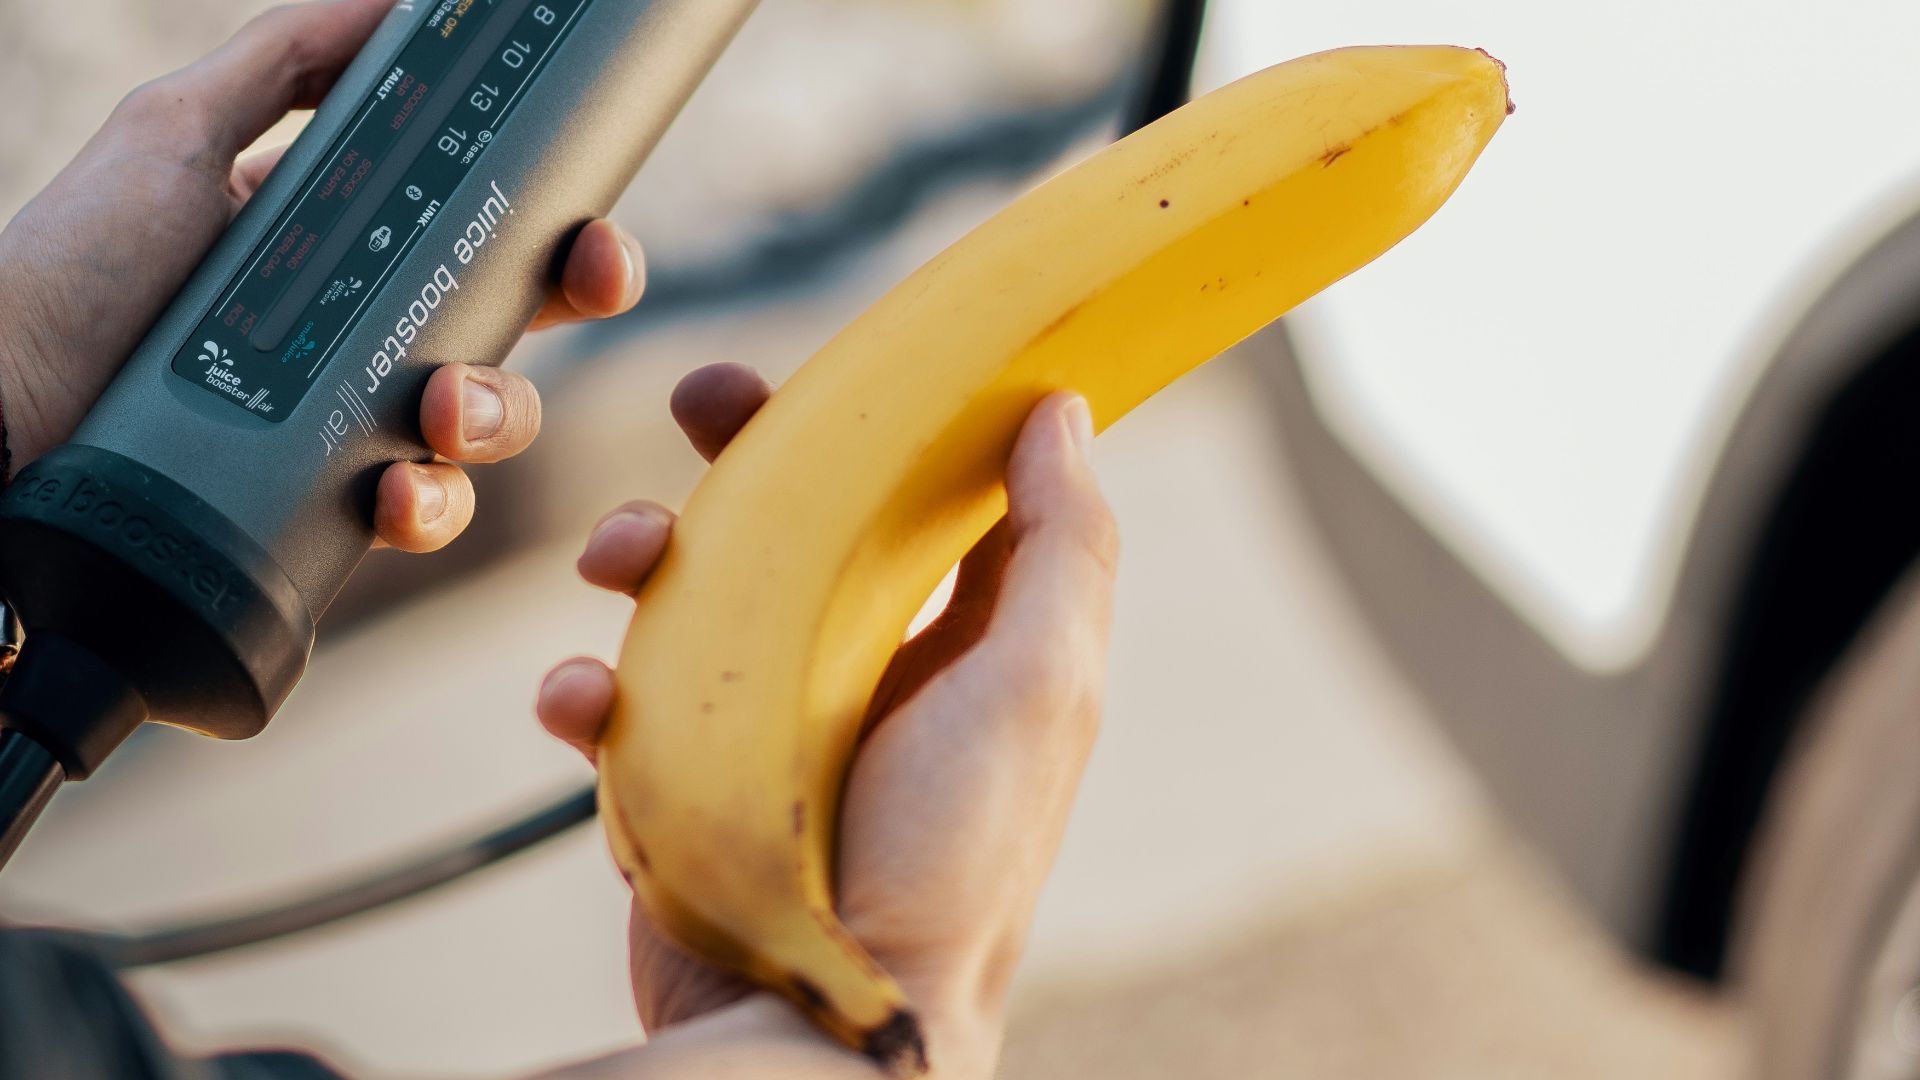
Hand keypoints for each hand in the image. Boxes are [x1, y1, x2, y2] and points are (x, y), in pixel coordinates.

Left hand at [0, 0, 645, 551]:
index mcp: (345, 246)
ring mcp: (348, 427)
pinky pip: (421, 514)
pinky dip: (427, 505)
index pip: (484, 239)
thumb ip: (288, 58)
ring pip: (485, 427)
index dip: (558, 239)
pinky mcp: (326, 511)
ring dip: (493, 415)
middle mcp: (359, 336)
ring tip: (436, 412)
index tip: (589, 234)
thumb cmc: (71, 268)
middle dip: (568, 309)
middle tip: (578, 289)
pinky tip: (391, 492)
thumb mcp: (175, 134)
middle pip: (515, 326)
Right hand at [536, 365, 1118, 1076]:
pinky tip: (578, 700)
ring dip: (641, 555)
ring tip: (615, 560)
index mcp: (960, 637)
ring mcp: (769, 725)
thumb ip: (1063, 546)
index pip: (923, 494)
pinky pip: (617, 704)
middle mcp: (866, 669)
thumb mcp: (1043, 684)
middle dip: (744, 457)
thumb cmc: (952, 861)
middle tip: (701, 403)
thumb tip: (1059, 411)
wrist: (828, 1019)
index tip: (839, 365)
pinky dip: (582, 686)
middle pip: (798, 523)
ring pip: (690, 594)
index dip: (885, 423)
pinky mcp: (685, 782)